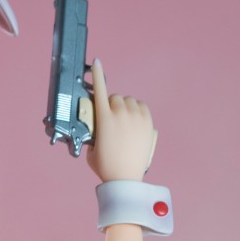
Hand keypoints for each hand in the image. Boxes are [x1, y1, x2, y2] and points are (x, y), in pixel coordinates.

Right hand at [83, 59, 157, 183]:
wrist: (125, 178)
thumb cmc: (105, 166)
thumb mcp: (91, 147)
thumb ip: (94, 132)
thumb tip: (97, 126)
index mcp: (104, 118)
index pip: (101, 91)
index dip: (98, 74)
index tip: (97, 62)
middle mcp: (120, 114)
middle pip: (115, 97)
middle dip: (112, 104)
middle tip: (112, 118)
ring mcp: (136, 117)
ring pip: (129, 101)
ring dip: (125, 107)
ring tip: (124, 121)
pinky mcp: (147, 123)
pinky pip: (142, 107)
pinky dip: (137, 110)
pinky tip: (134, 119)